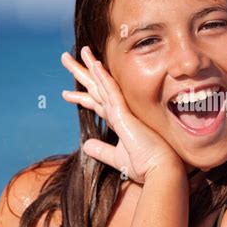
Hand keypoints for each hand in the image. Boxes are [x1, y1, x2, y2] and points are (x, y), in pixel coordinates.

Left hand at [61, 46, 183, 183]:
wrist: (161, 169)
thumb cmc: (145, 165)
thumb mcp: (117, 158)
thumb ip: (102, 150)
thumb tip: (86, 145)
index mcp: (120, 121)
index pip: (97, 104)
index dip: (82, 97)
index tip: (67, 93)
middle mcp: (120, 111)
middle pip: (95, 88)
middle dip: (80, 73)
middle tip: (65, 58)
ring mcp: (123, 110)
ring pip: (100, 84)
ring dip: (86, 68)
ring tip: (68, 56)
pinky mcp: (126, 114)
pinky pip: (112, 91)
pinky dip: (103, 77)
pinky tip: (94, 65)